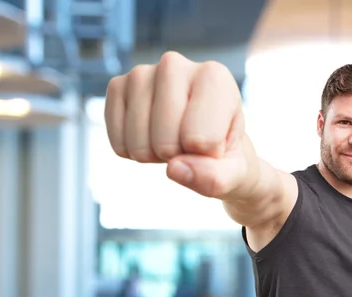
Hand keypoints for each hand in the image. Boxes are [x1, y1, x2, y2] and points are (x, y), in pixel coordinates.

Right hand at [104, 51, 254, 199]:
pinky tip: (150, 136)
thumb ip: (215, 177)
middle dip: (178, 157)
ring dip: (155, 157)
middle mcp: (174, 65)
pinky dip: (133, 153)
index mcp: (214, 76)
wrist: (204, 137)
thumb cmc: (223, 151)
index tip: (215, 142)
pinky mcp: (117, 87)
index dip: (206, 156)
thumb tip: (174, 169)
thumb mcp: (235, 173)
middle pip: (165, 143)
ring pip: (139, 145)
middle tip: (190, 144)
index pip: (199, 139)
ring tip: (172, 138)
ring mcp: (140, 73)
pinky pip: (119, 144)